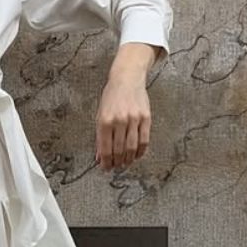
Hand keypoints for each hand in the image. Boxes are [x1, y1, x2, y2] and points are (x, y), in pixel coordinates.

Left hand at [95, 43, 158, 169]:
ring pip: (131, 147)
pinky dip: (140, 151)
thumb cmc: (111, 97)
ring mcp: (134, 119)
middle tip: (115, 166)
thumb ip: (100, 136)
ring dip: (128, 159)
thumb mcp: (100, 115)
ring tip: (125, 163)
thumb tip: (100, 156)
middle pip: (119, 150)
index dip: (105, 161)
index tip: (105, 168)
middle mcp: (119, 121)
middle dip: (116, 162)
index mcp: (105, 121)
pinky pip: (144, 140)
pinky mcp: (146, 118)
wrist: (127, 78)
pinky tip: (136, 155)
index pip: (105, 148)